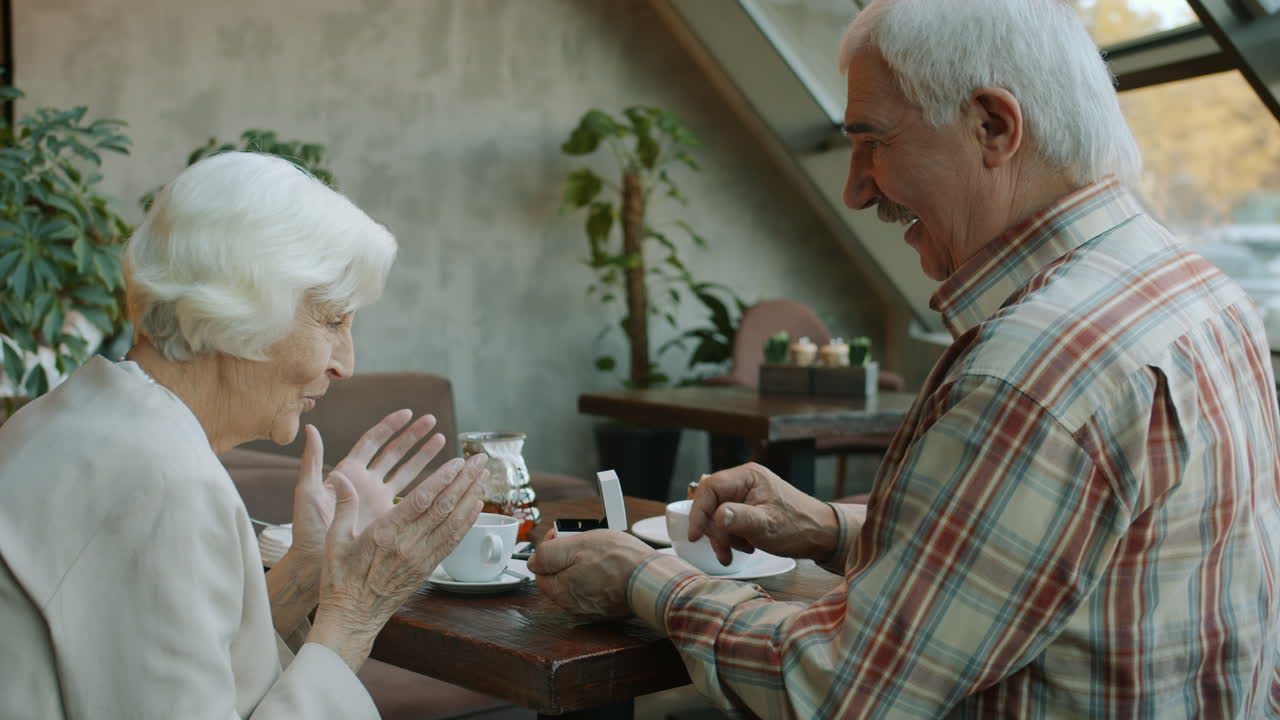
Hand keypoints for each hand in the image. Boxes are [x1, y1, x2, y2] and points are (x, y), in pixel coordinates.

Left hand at [290, 411, 446, 559]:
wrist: (315, 564)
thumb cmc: (307, 530)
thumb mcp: (307, 493)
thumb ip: (312, 461)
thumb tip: (310, 429)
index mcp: (347, 472)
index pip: (372, 442)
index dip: (390, 427)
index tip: (407, 414)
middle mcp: (365, 483)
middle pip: (393, 452)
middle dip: (412, 435)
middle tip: (431, 420)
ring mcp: (378, 499)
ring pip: (405, 471)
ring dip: (423, 455)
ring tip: (441, 440)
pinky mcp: (386, 516)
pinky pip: (409, 497)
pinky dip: (423, 486)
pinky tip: (439, 477)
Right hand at [308, 453, 488, 670]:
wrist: (352, 618)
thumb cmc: (340, 579)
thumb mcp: (334, 541)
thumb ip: (343, 507)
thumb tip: (341, 476)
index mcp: (384, 534)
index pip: (421, 501)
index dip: (442, 479)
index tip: (458, 462)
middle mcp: (407, 545)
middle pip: (443, 507)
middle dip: (464, 481)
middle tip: (480, 460)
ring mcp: (420, 558)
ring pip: (453, 523)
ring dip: (470, 497)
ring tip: (483, 476)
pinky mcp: (428, 568)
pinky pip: (452, 541)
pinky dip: (466, 522)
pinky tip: (476, 506)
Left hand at [527, 528, 655, 618]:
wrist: (651, 578)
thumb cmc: (618, 560)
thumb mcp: (576, 544)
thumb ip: (548, 554)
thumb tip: (533, 560)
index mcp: (559, 591)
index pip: (539, 569)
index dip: (549, 548)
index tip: (562, 536)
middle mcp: (572, 605)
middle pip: (558, 575)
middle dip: (566, 557)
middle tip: (584, 542)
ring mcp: (590, 608)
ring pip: (575, 581)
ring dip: (583, 565)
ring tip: (599, 552)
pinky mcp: (606, 607)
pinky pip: (592, 587)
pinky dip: (597, 576)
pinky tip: (609, 565)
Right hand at [689, 463, 839, 564]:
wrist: (822, 535)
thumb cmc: (799, 528)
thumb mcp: (767, 526)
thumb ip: (740, 519)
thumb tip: (715, 516)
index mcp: (748, 477)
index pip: (710, 488)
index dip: (698, 511)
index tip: (695, 536)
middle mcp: (745, 481)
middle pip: (711, 502)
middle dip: (714, 530)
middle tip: (725, 551)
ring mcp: (747, 493)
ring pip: (717, 514)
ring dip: (723, 537)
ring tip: (739, 552)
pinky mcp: (749, 506)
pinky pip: (728, 520)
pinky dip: (732, 537)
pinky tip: (745, 548)